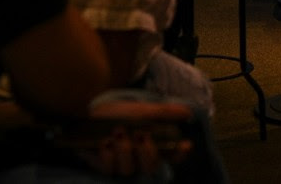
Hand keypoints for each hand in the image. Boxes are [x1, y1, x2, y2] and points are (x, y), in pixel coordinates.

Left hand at [78, 99, 193, 175]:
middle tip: (142, 135)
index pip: (173, 156)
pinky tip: (106, 142)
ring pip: (128, 169)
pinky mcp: (103, 166)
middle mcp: (140, 159)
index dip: (180, 153)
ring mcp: (121, 164)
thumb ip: (164, 112)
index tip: (185, 145)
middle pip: (150, 167)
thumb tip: (188, 112)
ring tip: (118, 132)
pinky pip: (108, 169)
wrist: (93, 112)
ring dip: (124, 151)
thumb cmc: (121, 112)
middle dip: (147, 153)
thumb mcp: (143, 110)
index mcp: (154, 146)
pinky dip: (108, 155)